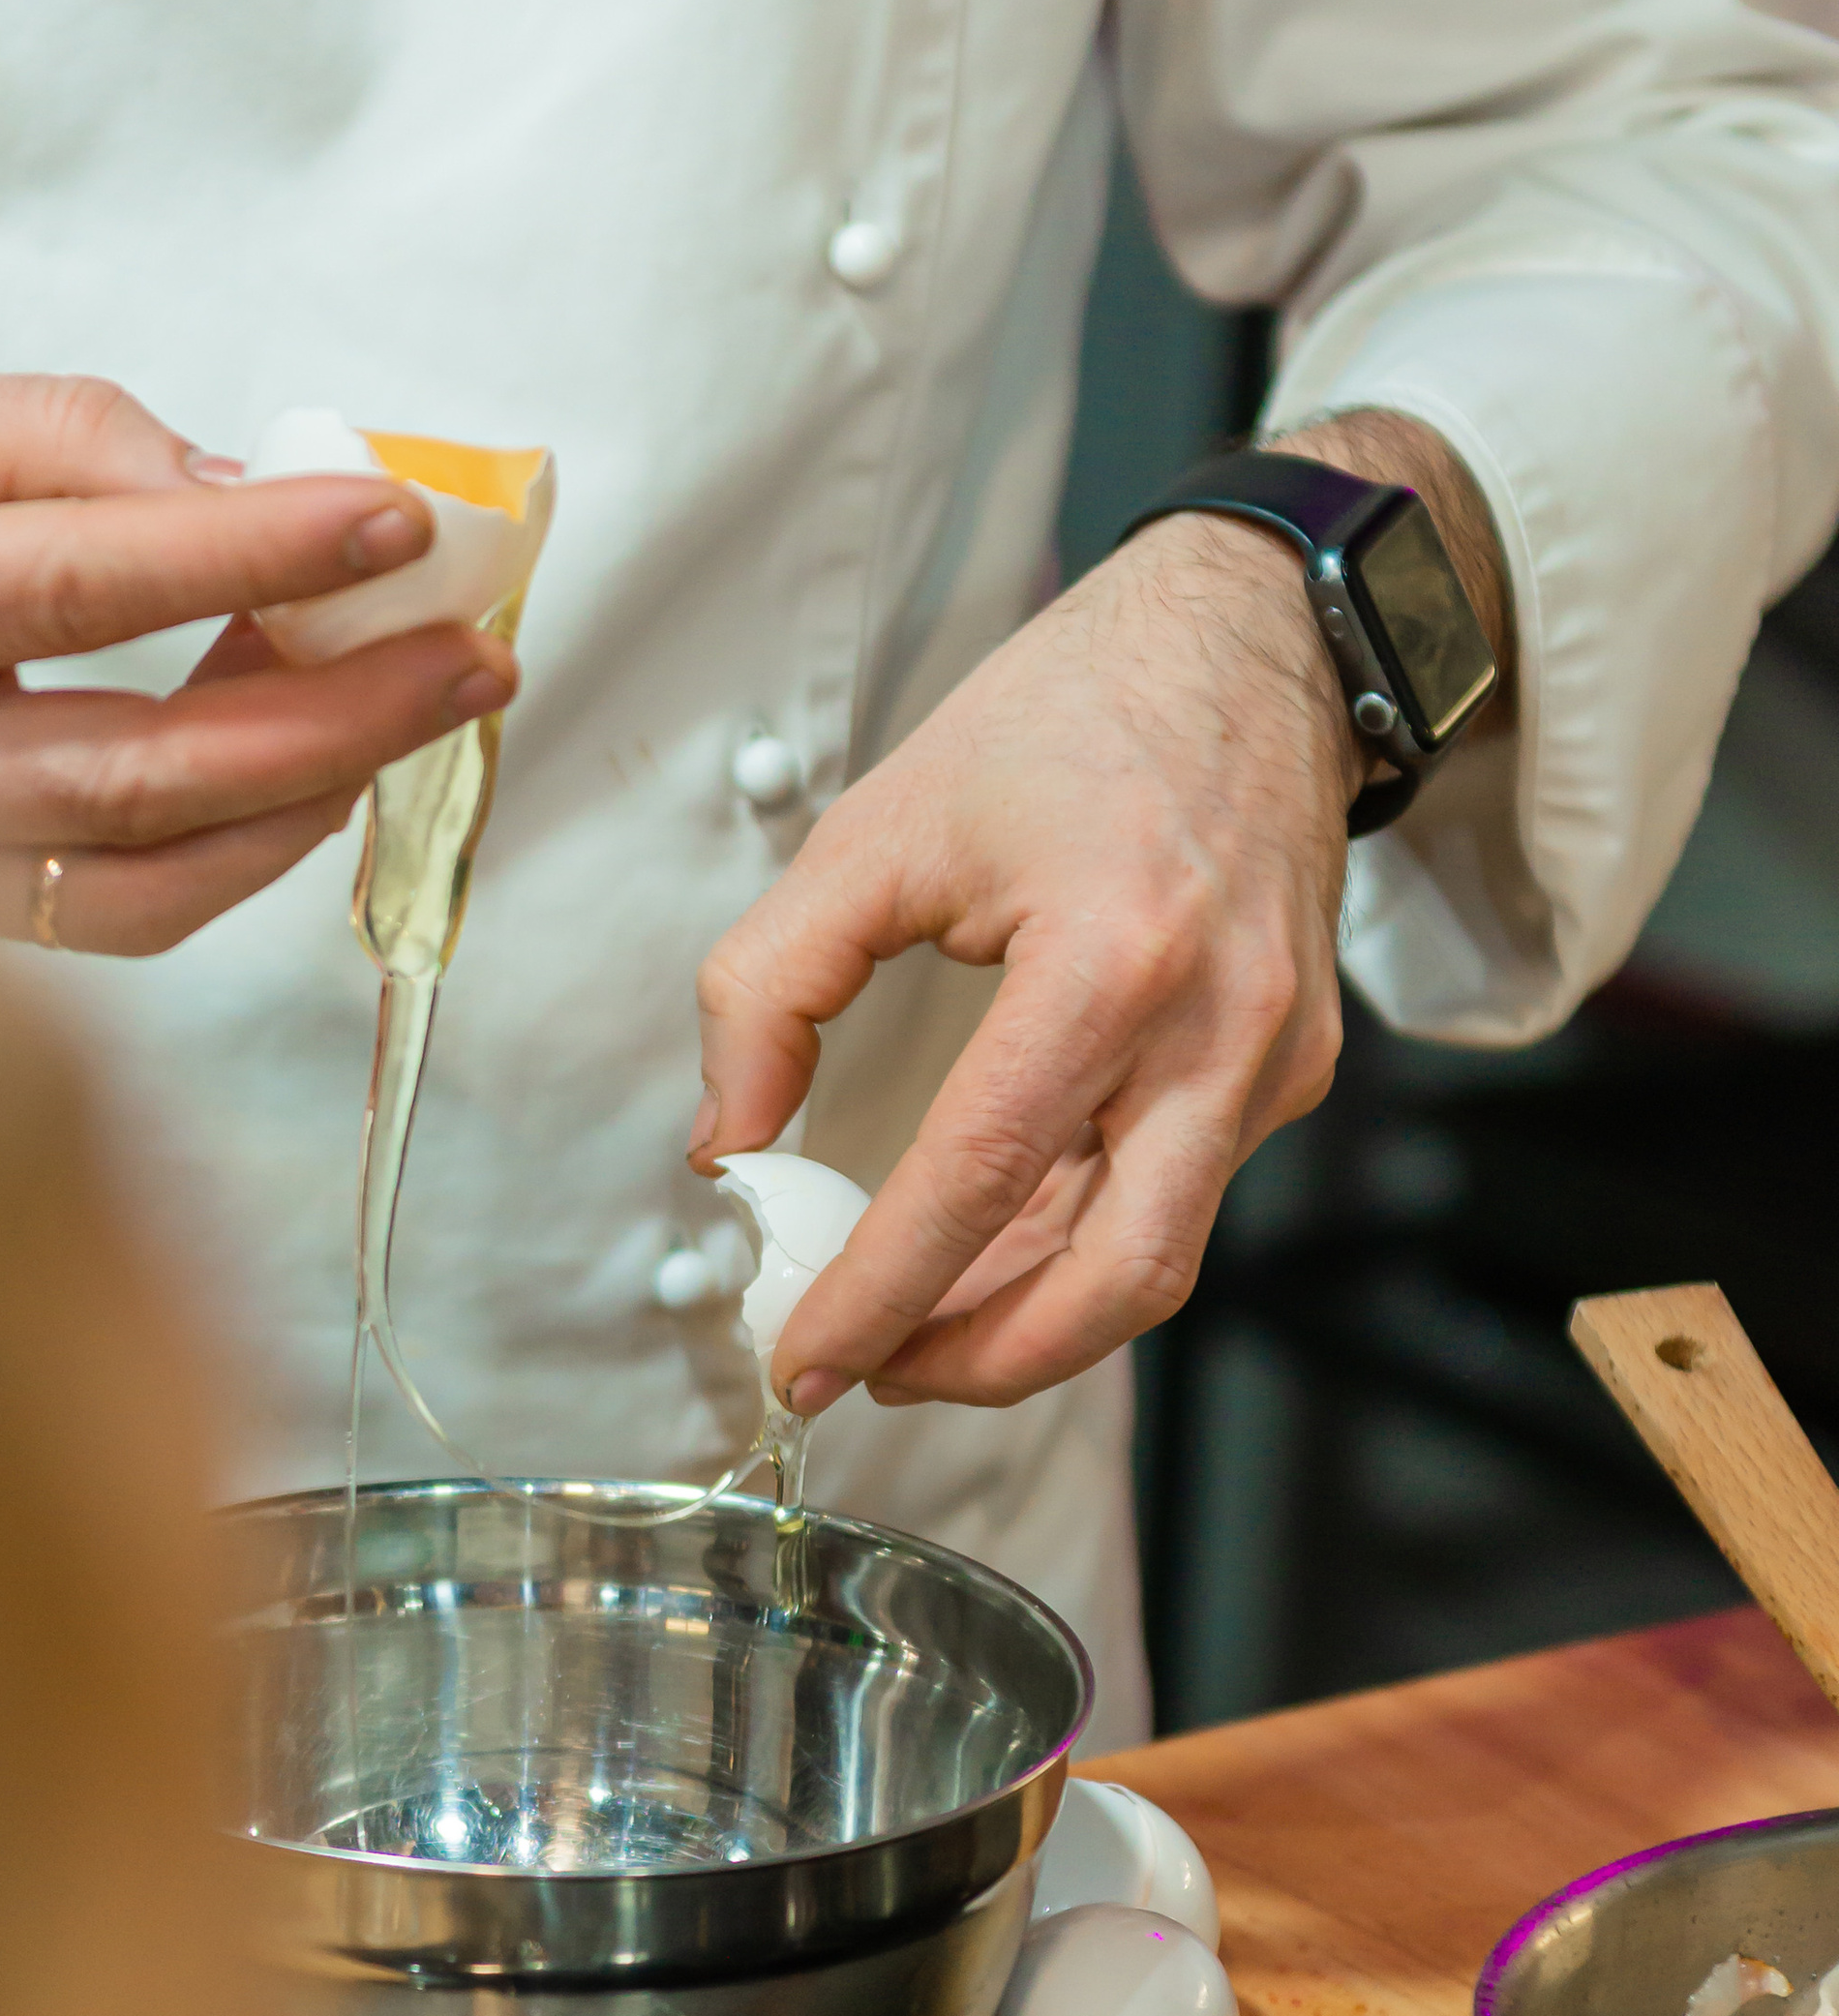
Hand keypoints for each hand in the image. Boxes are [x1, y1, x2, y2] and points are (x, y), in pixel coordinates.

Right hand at [0, 365, 513, 952]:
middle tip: (469, 655)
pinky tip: (304, 775)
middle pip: (147, 767)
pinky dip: (236, 855)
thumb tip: (247, 485)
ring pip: (148, 872)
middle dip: (340, 714)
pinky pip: (118, 917)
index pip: (86, 585)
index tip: (390, 523)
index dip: (257, 558)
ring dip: (310, 792)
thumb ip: (63, 439)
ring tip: (412, 703)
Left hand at [691, 416, 1503, 1412]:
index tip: (803, 1361)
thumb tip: (725, 1140)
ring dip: (1030, 1321)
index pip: (978, 1181)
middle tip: (872, 1375)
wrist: (1259, 640)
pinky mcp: (1290, 1064)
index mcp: (1114, 959)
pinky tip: (994, 1249)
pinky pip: (1179, 1197)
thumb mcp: (881, 825)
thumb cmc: (1076, 711)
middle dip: (982, 1363)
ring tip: (914, 1331)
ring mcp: (1276, 1056)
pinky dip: (1079, 1246)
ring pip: (1156, 1260)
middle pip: (1116, 1282)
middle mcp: (1219, 1029)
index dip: (879, 1296)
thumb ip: (771, 986)